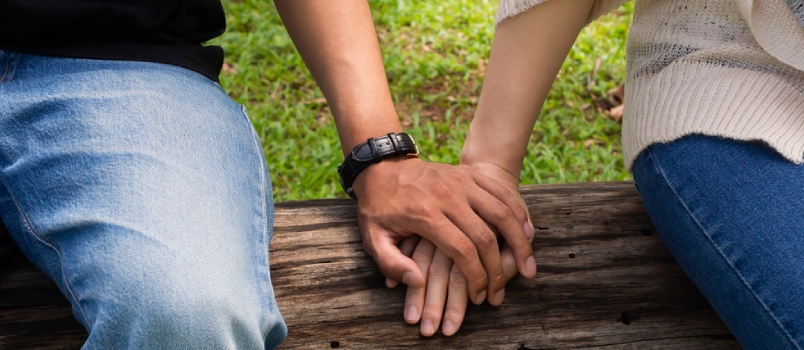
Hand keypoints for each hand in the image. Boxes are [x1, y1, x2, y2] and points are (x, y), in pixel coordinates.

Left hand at [388, 162, 534, 335]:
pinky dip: (517, 213)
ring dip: (518, 242)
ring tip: (529, 266)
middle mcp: (447, 196)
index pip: (461, 251)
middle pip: (485, 235)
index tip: (479, 297)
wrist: (382, 167)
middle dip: (497, 269)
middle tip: (500, 291)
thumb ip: (391, 264)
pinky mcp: (469, 174)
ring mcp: (461, 182)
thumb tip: (416, 282)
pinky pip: (500, 193)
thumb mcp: (373, 238)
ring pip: (500, 213)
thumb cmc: (378, 209)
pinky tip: (526, 233)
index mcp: (425, 214)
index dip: (475, 278)